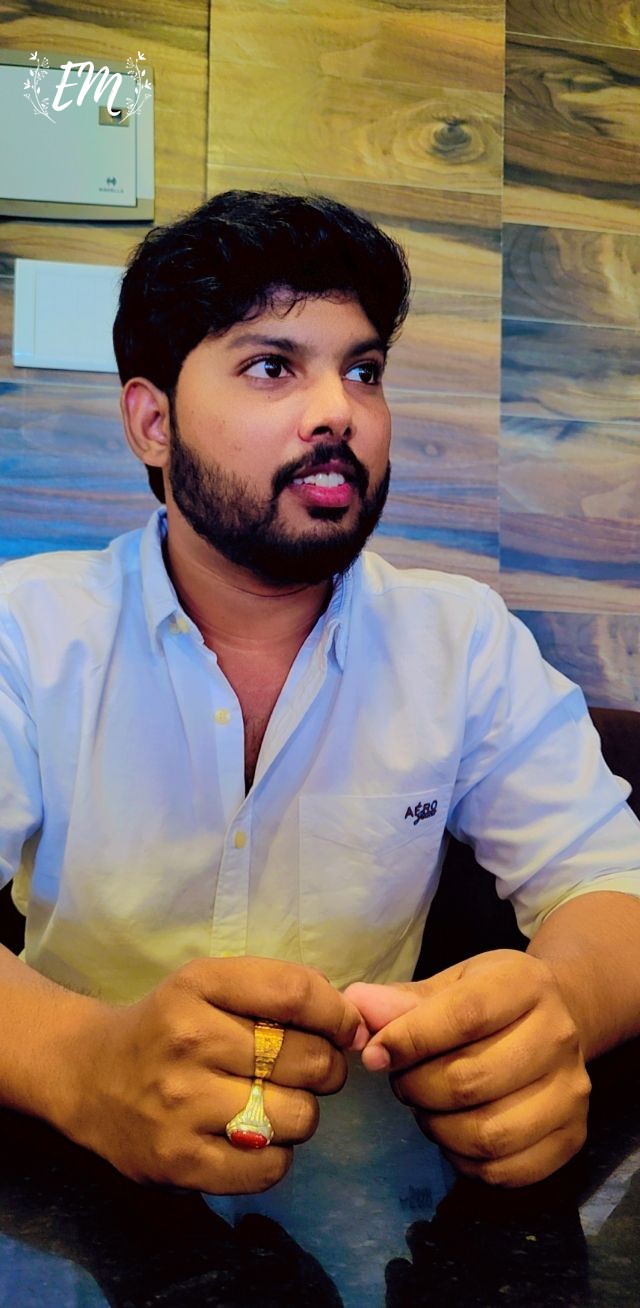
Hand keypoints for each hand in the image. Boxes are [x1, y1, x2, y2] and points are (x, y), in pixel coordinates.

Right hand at [66, 957, 361, 1192]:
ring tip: (274, 1104)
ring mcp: (181, 1105)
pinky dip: (277, 1156)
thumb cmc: (168, 1025)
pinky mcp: (179, 1162)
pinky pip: (269, 1166)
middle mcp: (189, 1040)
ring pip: (297, 1116)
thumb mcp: (210, 983)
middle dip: (324, 1068)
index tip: (343, 1029)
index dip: (337, 1015)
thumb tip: (354, 1025)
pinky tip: (255, 1138)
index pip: (296, 993)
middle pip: (308, 1059)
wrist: (90, 1076)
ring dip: (300, 1114)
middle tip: (304, 1072)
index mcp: (199, 985)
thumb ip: (280, 990)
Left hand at [345, 950, 591, 1187]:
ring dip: (437, 1128)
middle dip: (417, 1087)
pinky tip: (455, 1135)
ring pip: (487, 1133)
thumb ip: (403, 1001)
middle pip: (470, 1080)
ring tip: (427, 1107)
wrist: (560, 1020)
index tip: (373, 1055)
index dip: (410, 1039)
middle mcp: (559, 1035)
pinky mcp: (573, 1137)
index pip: (464, 1016)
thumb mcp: (451, 985)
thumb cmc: (492, 1001)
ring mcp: (571, 1091)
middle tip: (402, 1080)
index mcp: (525, 984)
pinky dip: (465, 1162)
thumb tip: (356, 1006)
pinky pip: (505, 1170)